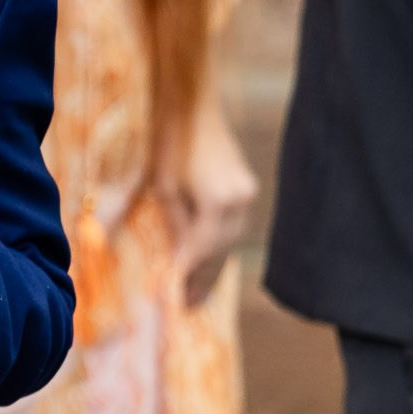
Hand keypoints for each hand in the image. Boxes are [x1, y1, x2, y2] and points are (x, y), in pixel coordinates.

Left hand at [162, 96, 257, 309]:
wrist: (193, 108)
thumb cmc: (171, 145)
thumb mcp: (165, 191)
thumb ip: (178, 228)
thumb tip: (180, 261)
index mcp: (220, 202)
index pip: (203, 250)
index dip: (190, 275)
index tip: (178, 300)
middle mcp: (240, 201)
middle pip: (222, 250)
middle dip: (205, 278)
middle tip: (190, 305)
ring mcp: (247, 193)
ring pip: (231, 240)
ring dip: (215, 264)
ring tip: (200, 291)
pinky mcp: (246, 187)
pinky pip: (233, 225)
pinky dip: (220, 244)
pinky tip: (209, 259)